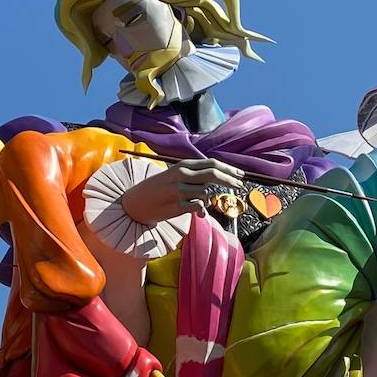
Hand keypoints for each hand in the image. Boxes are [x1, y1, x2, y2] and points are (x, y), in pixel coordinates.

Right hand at [120, 158, 244, 223]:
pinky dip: (202, 211)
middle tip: (240, 186)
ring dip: (208, 199)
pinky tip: (199, 214)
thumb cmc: (158, 189)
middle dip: (230, 180)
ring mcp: (178, 191)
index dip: (228, 169)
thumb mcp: (174, 175)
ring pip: (206, 193)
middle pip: (213, 174)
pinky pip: (199, 207)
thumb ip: (194, 175)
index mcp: (182, 165)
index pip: (211, 163)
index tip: (240, 175)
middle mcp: (181, 175)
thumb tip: (219, 177)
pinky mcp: (177, 206)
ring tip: (200, 205)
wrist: (135, 203)